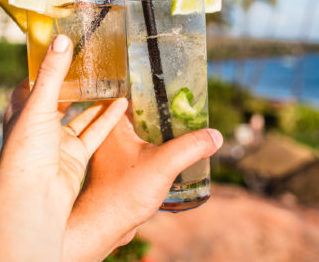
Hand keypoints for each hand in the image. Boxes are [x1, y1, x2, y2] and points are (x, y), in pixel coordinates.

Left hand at [0, 34, 126, 261]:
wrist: (36, 196)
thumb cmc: (27, 150)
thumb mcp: (39, 105)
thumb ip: (53, 73)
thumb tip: (62, 39)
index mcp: (21, 112)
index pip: (32, 83)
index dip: (45, 67)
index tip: (62, 50)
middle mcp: (39, 126)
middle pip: (59, 99)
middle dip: (75, 83)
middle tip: (94, 62)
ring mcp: (58, 142)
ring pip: (80, 116)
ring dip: (95, 101)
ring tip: (113, 80)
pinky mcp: (76, 155)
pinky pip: (95, 132)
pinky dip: (108, 119)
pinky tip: (123, 103)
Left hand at [63, 107, 222, 261]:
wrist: (103, 227)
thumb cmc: (124, 192)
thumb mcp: (164, 164)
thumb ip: (191, 146)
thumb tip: (216, 135)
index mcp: (113, 124)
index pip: (134, 97)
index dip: (155, 93)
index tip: (176, 92)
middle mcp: (109, 136)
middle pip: (140, 116)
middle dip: (162, 115)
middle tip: (186, 112)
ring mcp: (112, 154)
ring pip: (140, 136)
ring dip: (159, 135)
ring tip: (183, 134)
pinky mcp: (118, 171)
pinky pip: (139, 153)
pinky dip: (154, 152)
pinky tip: (170, 158)